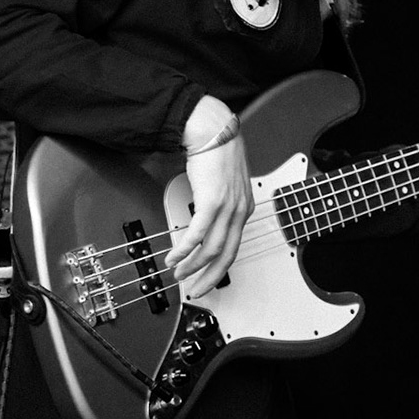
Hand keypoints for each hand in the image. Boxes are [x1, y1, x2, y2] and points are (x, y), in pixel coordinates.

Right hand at [169, 96, 252, 298]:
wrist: (213, 131)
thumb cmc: (216, 152)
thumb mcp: (223, 184)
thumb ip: (218, 204)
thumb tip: (203, 222)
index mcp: (244, 207)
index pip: (234, 245)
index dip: (219, 266)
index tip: (207, 278)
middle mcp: (240, 210)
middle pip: (227, 254)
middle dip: (209, 276)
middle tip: (195, 288)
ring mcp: (228, 207)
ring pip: (212, 248)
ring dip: (192, 265)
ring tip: (178, 272)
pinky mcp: (213, 201)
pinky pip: (198, 234)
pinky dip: (185, 249)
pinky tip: (174, 257)